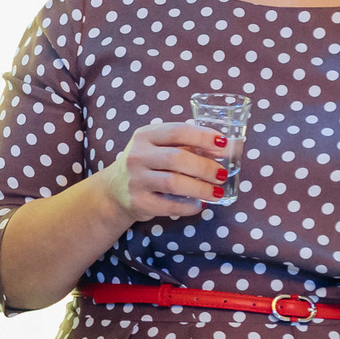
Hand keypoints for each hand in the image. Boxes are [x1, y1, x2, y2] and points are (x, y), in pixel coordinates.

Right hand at [91, 121, 231, 222]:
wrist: (115, 190)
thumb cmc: (148, 165)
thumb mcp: (159, 147)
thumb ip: (187, 145)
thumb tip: (224, 148)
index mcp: (145, 135)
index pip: (178, 131)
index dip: (204, 136)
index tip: (224, 144)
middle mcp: (137, 155)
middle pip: (176, 158)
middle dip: (205, 167)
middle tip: (222, 174)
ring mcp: (135, 179)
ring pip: (173, 183)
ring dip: (200, 188)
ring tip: (217, 193)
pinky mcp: (137, 201)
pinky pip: (168, 205)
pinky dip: (188, 206)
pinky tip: (199, 205)